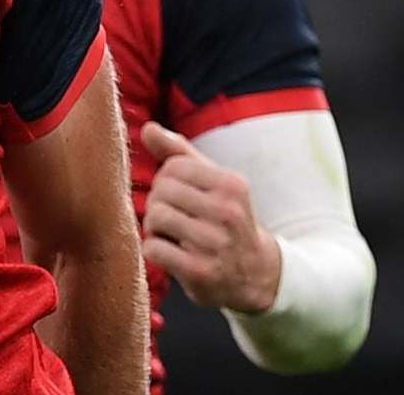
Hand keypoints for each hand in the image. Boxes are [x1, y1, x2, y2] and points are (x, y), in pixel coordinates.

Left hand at [139, 121, 281, 313]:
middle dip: (158, 203)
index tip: (180, 196)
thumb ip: (178, 152)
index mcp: (232, 185)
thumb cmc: (224, 219)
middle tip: (174, 217)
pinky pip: (153, 248)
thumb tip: (149, 129)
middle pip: (161, 191)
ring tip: (171, 234)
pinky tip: (171, 253)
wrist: (255, 274)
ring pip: (155, 217)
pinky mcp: (201, 272)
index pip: (173, 167)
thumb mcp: (212, 182)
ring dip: (154, 227)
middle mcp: (228, 213)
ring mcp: (216, 244)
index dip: (166, 180)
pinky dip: (153, 250)